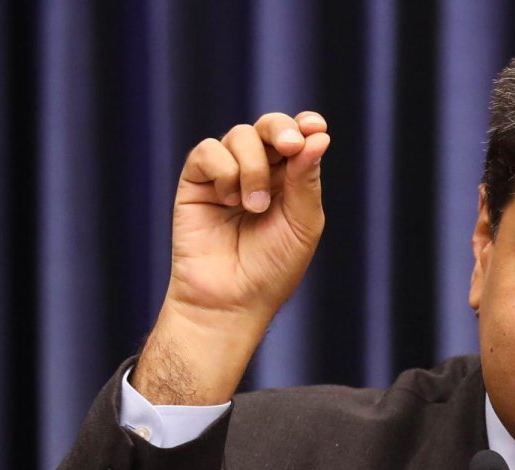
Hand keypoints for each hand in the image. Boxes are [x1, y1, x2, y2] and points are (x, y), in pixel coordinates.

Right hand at [132, 113, 330, 404]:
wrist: (231, 300)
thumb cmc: (272, 268)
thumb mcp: (302, 223)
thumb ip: (307, 179)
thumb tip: (319, 135)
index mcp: (290, 179)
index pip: (299, 137)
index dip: (305, 125)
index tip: (315, 126)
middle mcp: (259, 170)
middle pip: (270, 127)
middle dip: (282, 130)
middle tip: (291, 146)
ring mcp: (226, 173)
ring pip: (240, 135)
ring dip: (253, 167)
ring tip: (256, 206)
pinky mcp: (196, 181)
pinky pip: (208, 151)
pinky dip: (224, 170)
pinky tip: (229, 200)